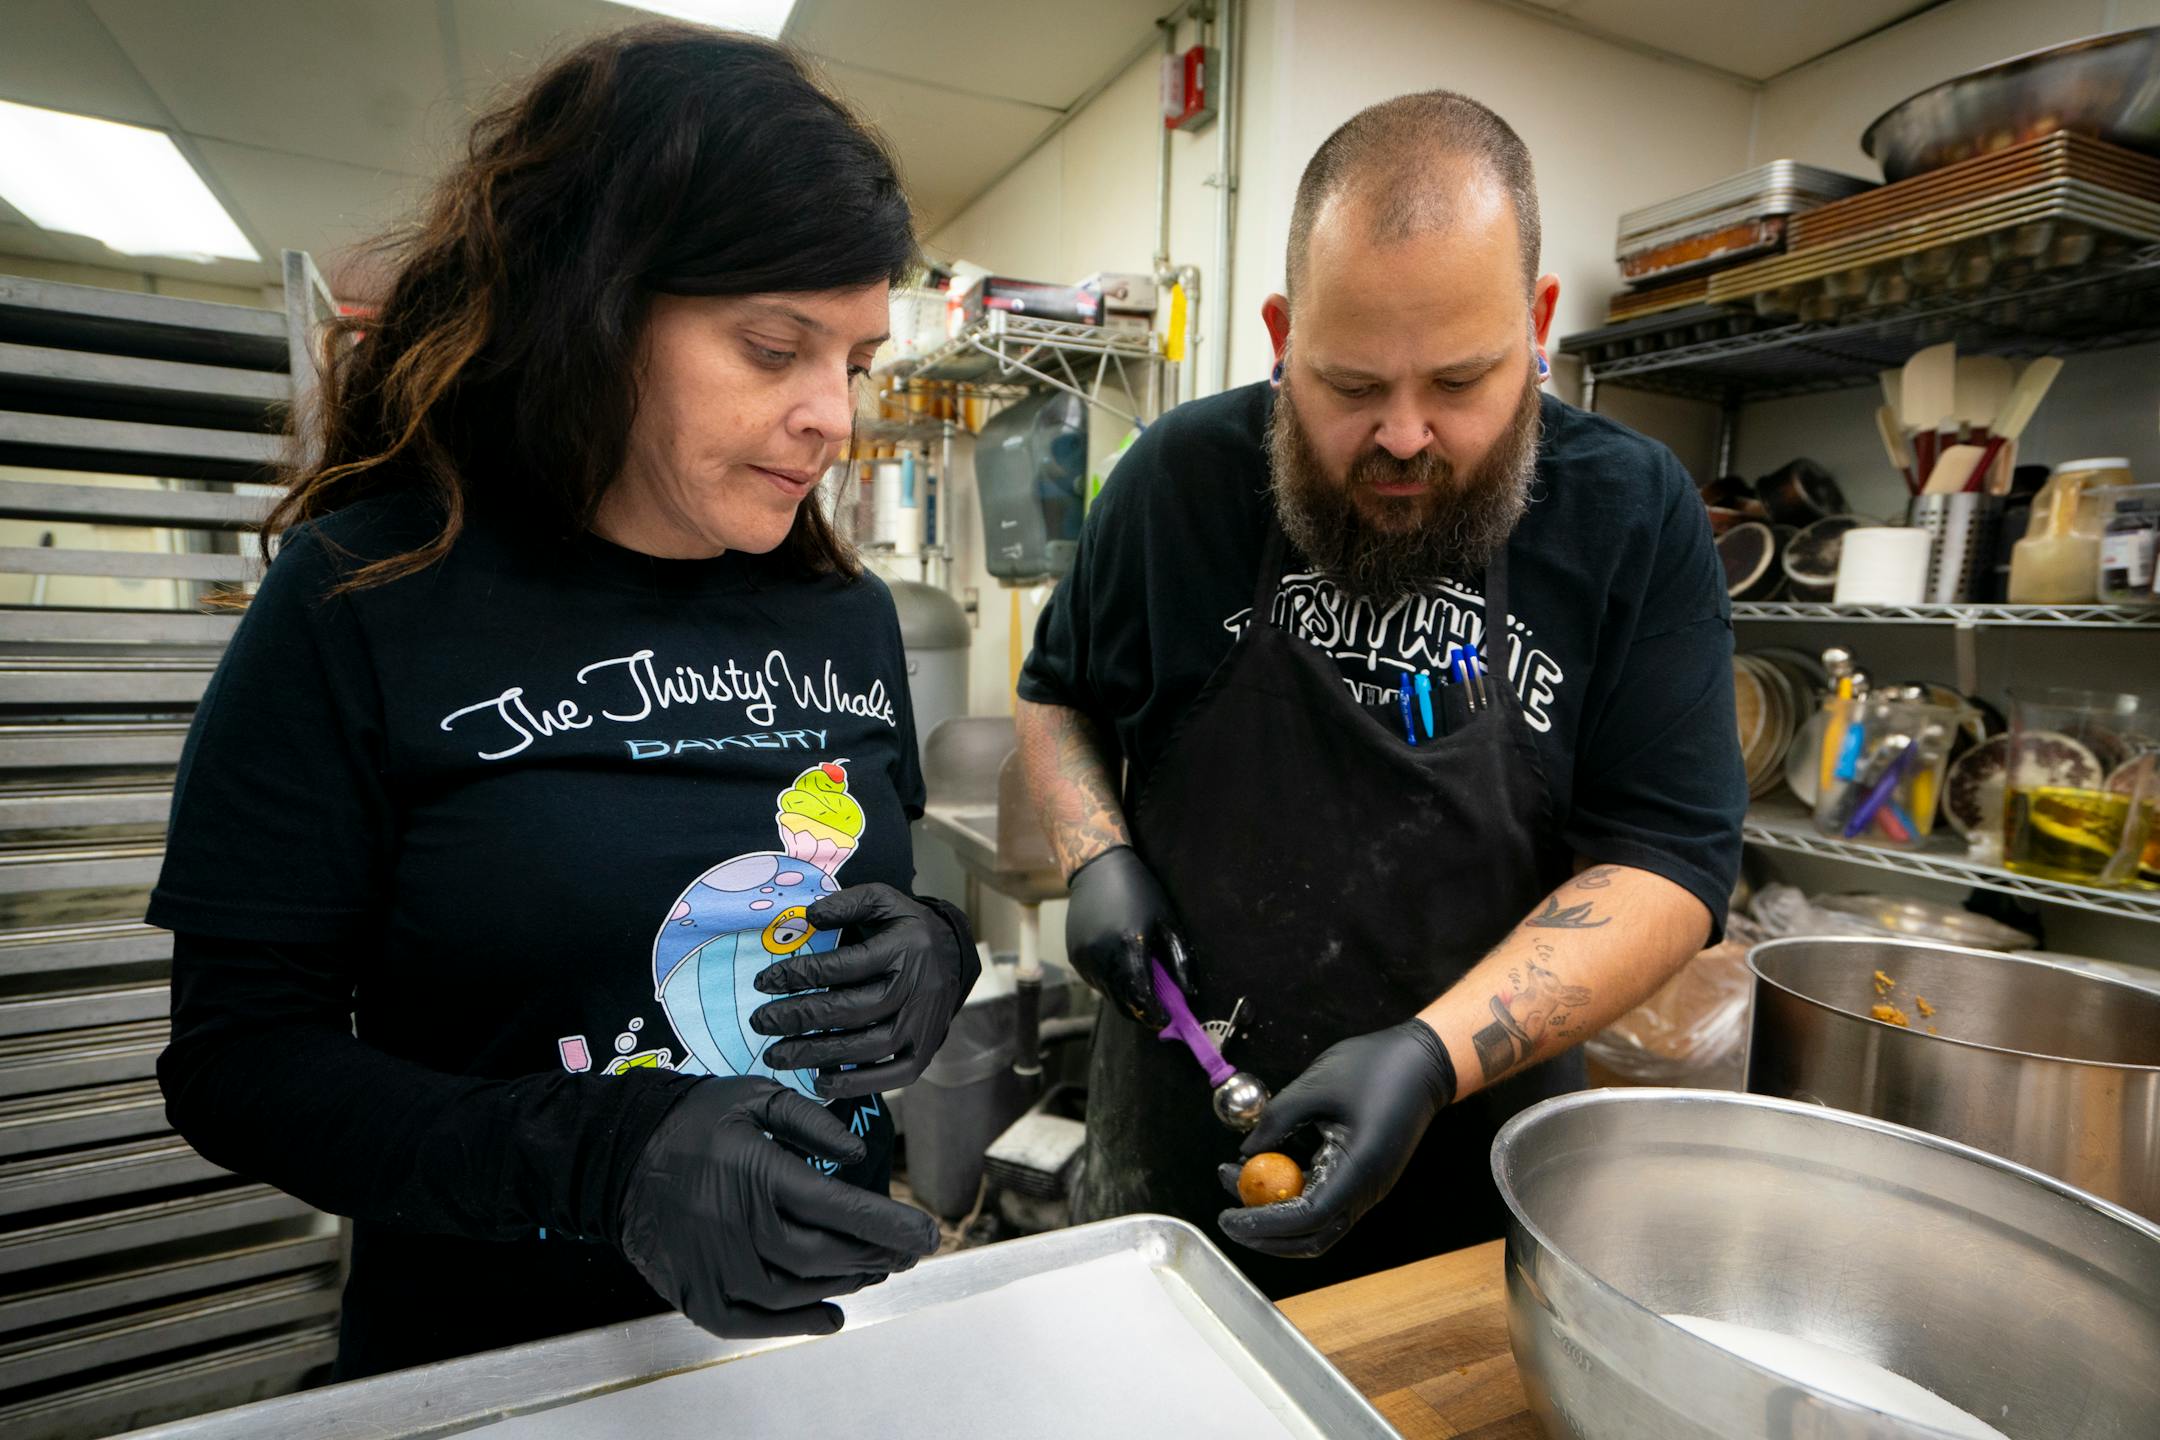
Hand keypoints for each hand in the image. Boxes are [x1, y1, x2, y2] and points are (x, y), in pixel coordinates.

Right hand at [617, 1078, 939, 1337]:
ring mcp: (715, 1267)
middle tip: (911, 1251)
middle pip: (826, 1256)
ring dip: (846, 1283)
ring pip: (798, 1290)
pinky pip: (754, 1322)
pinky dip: (797, 1324)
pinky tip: (830, 1315)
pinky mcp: (695, 1294)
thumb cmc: (693, 1120)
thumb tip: (858, 1154)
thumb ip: (811, 1120)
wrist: (615, 1157)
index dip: (891, 1225)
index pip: (840, 1208)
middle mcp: (738, 1227)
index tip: (929, 1234)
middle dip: (878, 1255)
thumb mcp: (754, 1096)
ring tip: (876, 1269)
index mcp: (757, 1174)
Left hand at [748, 885, 978, 1098]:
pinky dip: (855, 1084)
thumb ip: (847, 903)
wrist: (955, 957)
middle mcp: (916, 989)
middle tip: (760, 1022)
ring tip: (776, 1055)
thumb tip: (808, 917)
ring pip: (867, 1047)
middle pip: (851, 1011)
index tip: (763, 982)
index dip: (799, 975)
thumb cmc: (906, 929)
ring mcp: (923, 1025)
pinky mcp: (925, 1052)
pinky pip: (892, 1076)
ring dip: (817, 1055)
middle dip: (798, 1019)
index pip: (843, 966)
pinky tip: (818, 1081)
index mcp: (904, 948)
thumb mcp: (883, 900)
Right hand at [1062, 845, 1192, 1026]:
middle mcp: (1102, 956)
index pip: (1141, 997)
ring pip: (1107, 994)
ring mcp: (1084, 958)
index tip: (1166, 1020)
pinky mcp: (1074, 956)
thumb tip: (1189, 994)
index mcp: (1128, 946)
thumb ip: (1180, 960)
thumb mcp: (1167, 922)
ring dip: (1125, 997)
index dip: (1155, 1014)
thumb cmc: (1140, 892)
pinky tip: (1120, 967)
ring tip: (1139, 982)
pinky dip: (1110, 984)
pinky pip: (1095, 982)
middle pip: (1122, 1003)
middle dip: (1141, 1011)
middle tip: (1156, 1011)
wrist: (1097, 869)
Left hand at [1215, 1019, 1456, 1258]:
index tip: (1229, 1216)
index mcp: (1359, 1168)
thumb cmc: (1377, 1067)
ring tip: (1235, 1178)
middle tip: (1226, 1213)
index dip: (1263, 1223)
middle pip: (1310, 1236)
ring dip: (1274, 1214)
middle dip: (1265, 1233)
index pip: (1306, 1217)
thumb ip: (1277, 1120)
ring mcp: (1365, 1188)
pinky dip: (1290, 1198)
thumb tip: (1246, 1152)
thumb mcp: (1316, 1085)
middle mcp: (1366, 1190)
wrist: (1425, 1062)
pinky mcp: (1360, 1178)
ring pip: (1315, 1225)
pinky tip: (1265, 1170)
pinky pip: (1322, 1203)